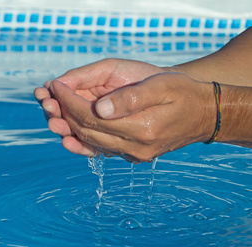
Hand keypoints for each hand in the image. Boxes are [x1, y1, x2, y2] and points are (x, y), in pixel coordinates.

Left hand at [48, 73, 215, 161]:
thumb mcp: (161, 86)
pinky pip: (103, 150)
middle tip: (49, 98)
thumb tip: (100, 109)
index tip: (55, 86)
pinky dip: (84, 142)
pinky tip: (71, 137)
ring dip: (70, 128)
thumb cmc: (183, 94)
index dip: (70, 102)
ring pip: (93, 143)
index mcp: (142, 129)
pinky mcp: (134, 155)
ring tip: (53, 114)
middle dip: (65, 114)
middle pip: (89, 132)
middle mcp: (136, 147)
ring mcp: (135, 154)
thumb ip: (131, 99)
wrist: (202, 115)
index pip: (93, 118)